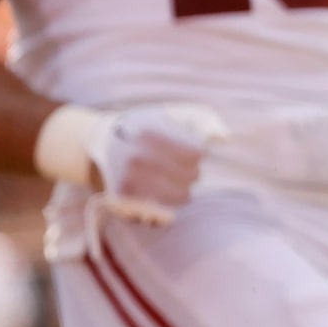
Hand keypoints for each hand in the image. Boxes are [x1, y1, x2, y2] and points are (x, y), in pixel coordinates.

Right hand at [90, 103, 225, 225]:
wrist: (103, 139)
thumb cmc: (148, 125)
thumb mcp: (174, 113)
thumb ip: (204, 121)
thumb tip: (223, 138)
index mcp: (151, 134)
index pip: (196, 154)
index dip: (196, 152)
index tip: (187, 149)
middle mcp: (138, 158)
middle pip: (192, 176)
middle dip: (191, 171)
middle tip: (176, 165)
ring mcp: (129, 180)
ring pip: (182, 196)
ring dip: (182, 188)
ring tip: (169, 178)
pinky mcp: (123, 199)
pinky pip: (162, 213)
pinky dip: (168, 207)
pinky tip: (163, 195)